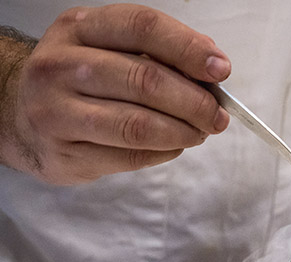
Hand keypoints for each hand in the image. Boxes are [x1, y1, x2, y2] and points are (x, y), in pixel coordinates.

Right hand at [4, 4, 230, 184]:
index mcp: (78, 28)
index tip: (221, 70)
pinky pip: (130, 156)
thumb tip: (213, 67)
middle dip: (195, 102)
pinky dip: (165, 152)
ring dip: (183, 131)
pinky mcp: (63, 153)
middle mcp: (60, 66)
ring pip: (138, 125)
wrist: (19, 114)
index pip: (142, 27)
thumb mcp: (109, 48)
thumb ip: (158, 52)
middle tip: (218, 115)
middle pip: (145, 80)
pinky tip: (174, 145)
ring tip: (200, 132)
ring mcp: (56, 111)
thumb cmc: (81, 79)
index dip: (188, 48)